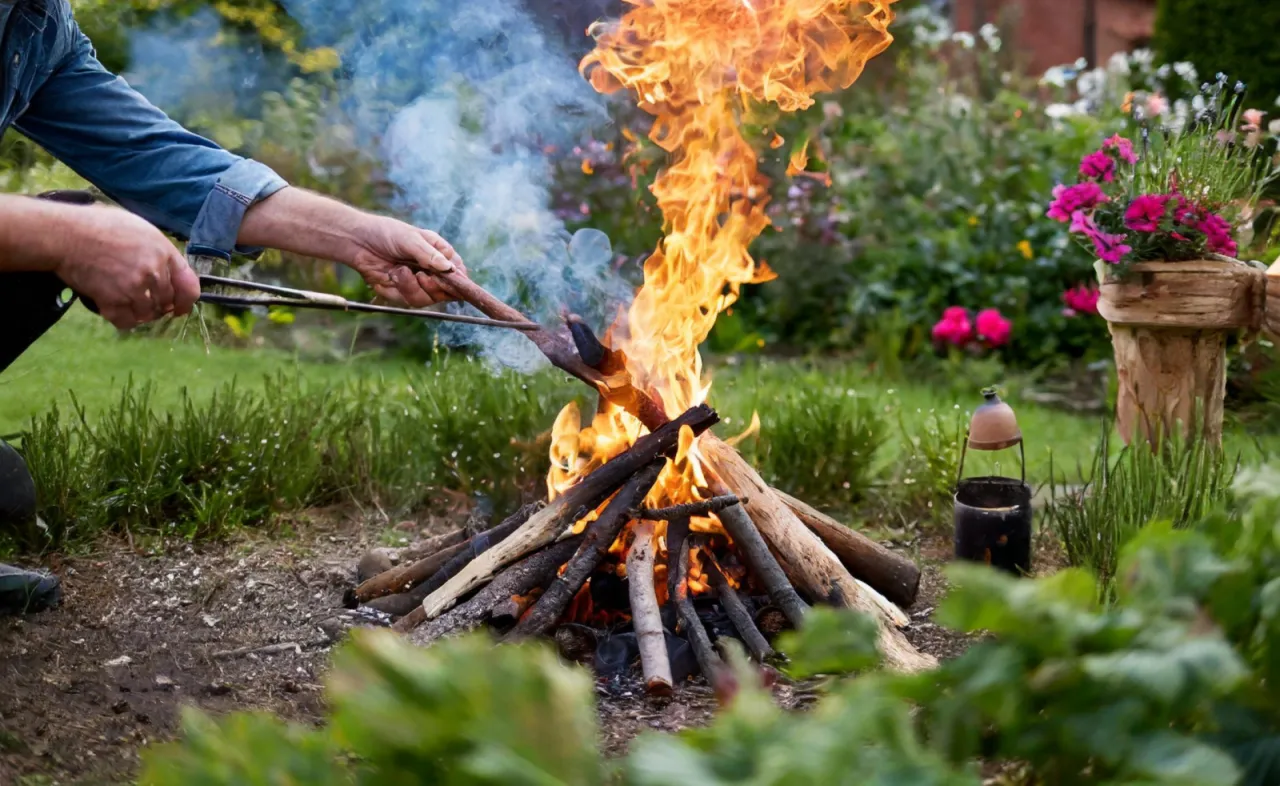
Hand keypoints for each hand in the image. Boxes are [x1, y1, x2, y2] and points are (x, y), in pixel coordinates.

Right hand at [56, 206, 199, 329]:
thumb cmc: (99, 225)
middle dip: (158, 305)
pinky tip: (117, 311)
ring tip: (126, 302)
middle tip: (142, 300)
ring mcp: (134, 288)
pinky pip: (127, 322)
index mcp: (163, 252)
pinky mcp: (114, 301)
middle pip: (166, 302)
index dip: (186, 301)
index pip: (189, 285)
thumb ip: (158, 249)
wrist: (66, 235)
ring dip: (140, 312)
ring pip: (148, 314)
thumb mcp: (139, 228)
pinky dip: (124, 321)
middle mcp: (154, 271)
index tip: (180, 308)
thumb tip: (167, 269)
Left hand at [346, 217, 469, 307]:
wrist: (358, 242)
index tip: (451, 281)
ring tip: (399, 271)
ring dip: (412, 287)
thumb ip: (429, 255)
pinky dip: (397, 289)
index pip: (459, 273)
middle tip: (422, 276)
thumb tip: (448, 268)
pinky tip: (389, 276)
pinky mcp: (402, 293)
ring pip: (426, 299)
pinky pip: (407, 300)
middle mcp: (432, 271)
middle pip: (446, 292)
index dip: (459, 281)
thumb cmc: (386, 233)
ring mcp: (418, 284)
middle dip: (433, 286)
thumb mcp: (410, 239)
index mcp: (439, 255)